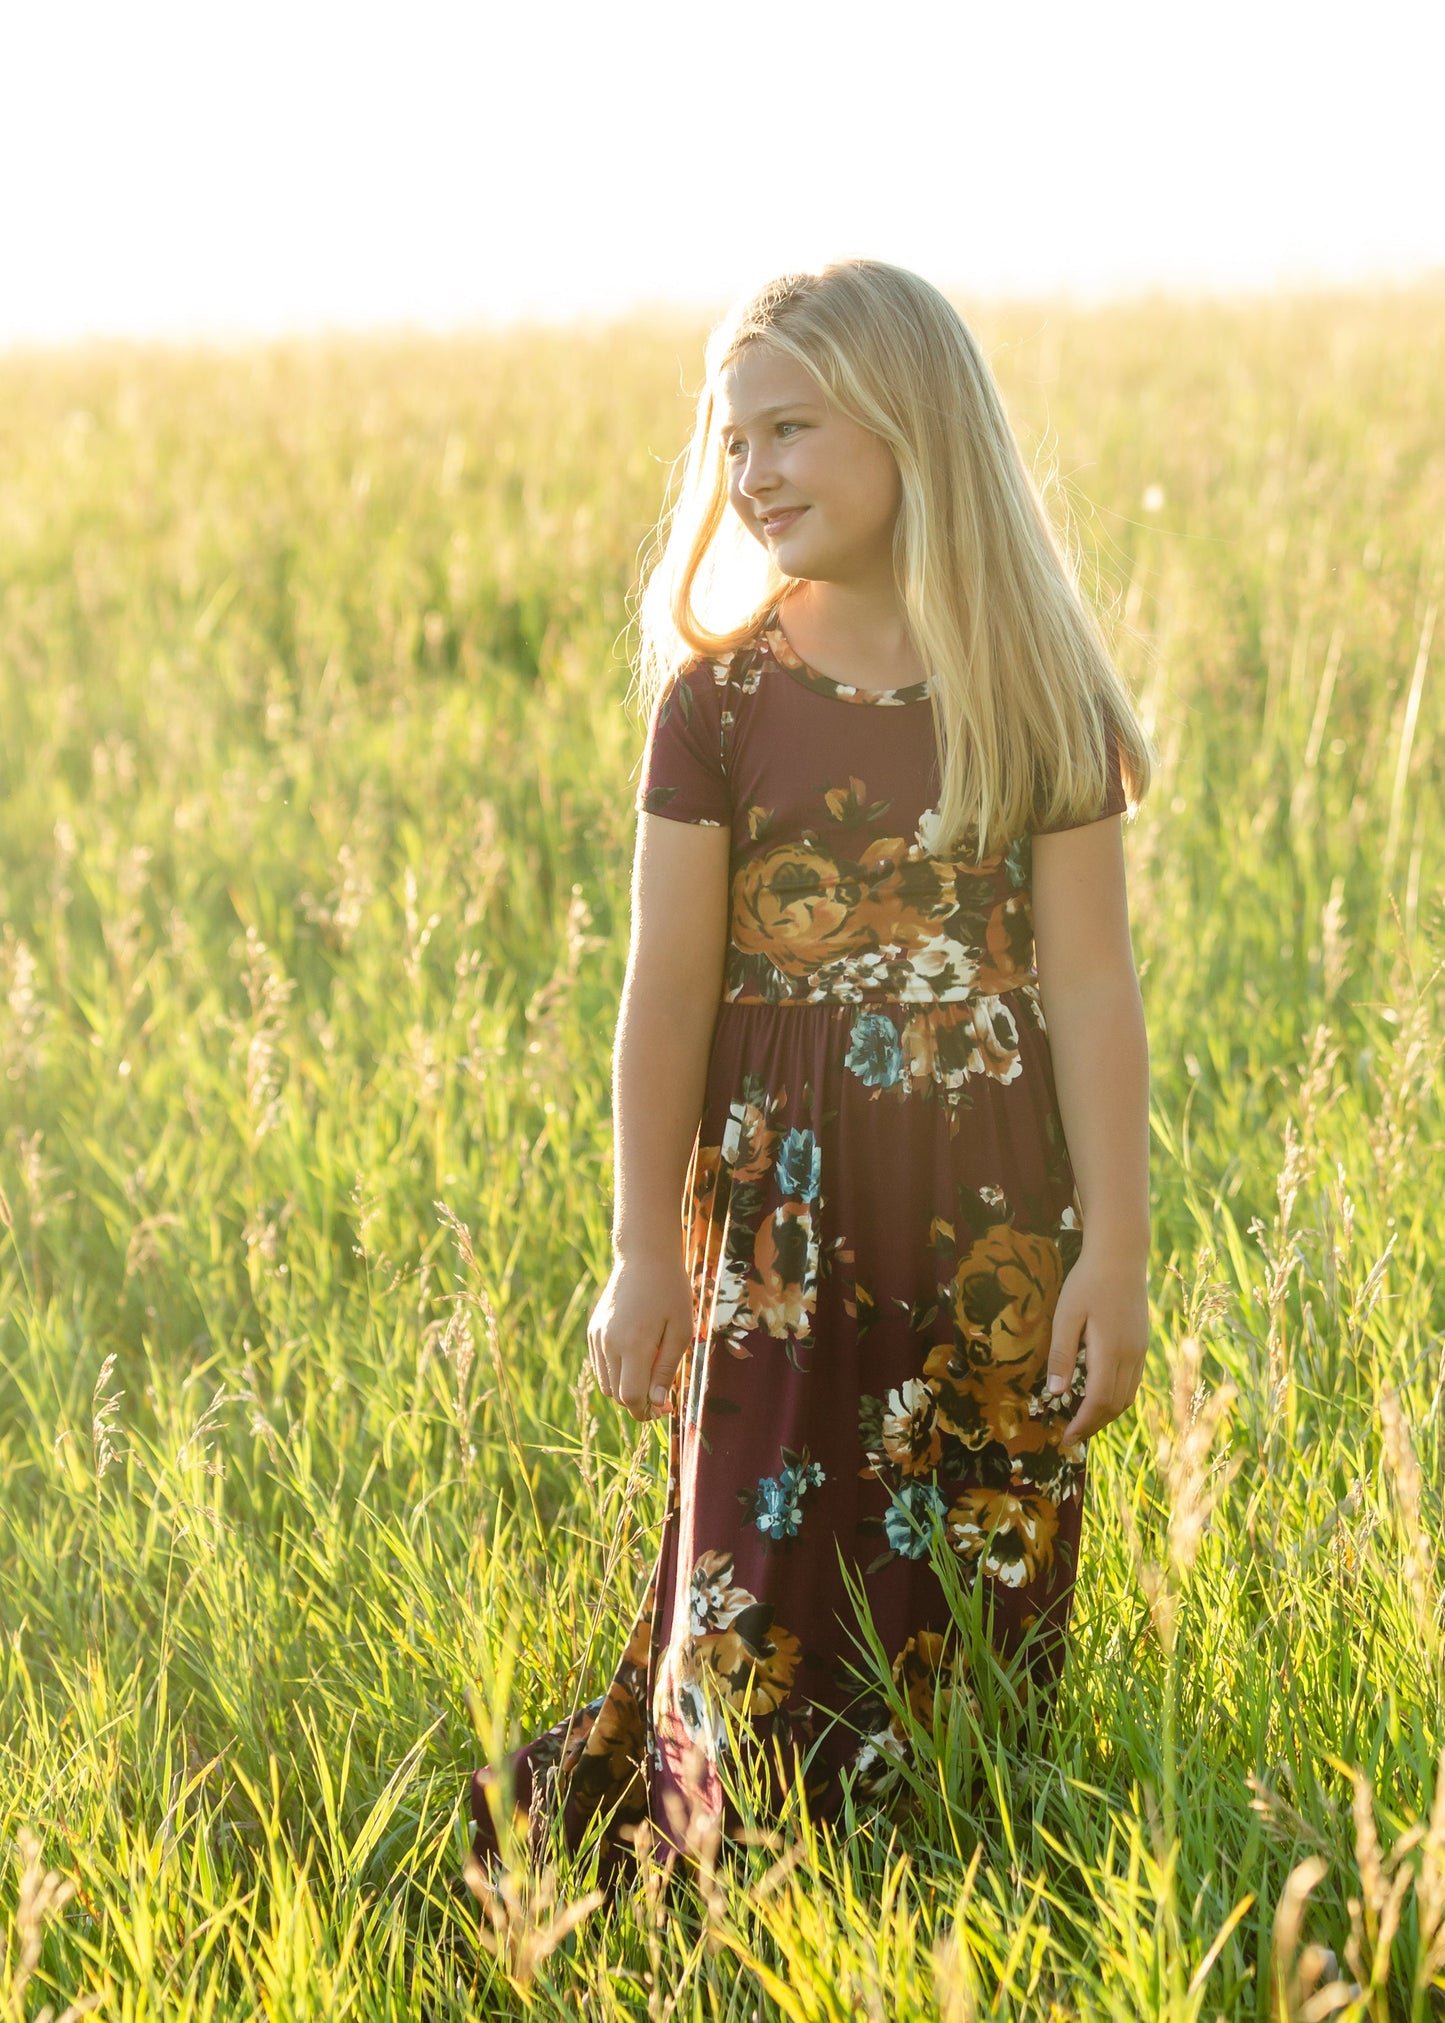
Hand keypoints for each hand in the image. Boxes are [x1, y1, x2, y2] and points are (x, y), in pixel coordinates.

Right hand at [586, 1251, 694, 1423]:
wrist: (644, 1257)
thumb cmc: (670, 1293)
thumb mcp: (680, 1331)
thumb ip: (666, 1369)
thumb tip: (657, 1404)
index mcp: (633, 1344)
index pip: (630, 1397)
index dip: (646, 1411)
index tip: (664, 1410)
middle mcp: (609, 1343)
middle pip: (617, 1394)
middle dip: (638, 1402)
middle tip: (662, 1396)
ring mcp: (597, 1336)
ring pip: (606, 1383)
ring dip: (626, 1387)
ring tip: (650, 1372)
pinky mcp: (593, 1330)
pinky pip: (601, 1365)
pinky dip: (616, 1371)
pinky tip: (637, 1355)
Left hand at [1041, 1243, 1148, 1445]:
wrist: (1121, 1256)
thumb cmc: (1087, 1282)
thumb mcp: (1066, 1316)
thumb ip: (1061, 1354)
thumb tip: (1054, 1392)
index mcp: (1111, 1351)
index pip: (1099, 1401)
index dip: (1083, 1424)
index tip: (1066, 1438)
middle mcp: (1131, 1356)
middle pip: (1115, 1405)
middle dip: (1093, 1425)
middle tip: (1070, 1435)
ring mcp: (1140, 1351)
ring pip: (1127, 1397)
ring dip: (1106, 1414)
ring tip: (1083, 1421)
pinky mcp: (1142, 1344)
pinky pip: (1132, 1382)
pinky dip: (1116, 1398)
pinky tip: (1099, 1396)